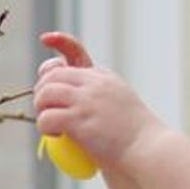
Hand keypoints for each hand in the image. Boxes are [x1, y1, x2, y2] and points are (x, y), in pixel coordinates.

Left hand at [33, 32, 162, 166]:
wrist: (149, 149)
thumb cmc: (136, 136)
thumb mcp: (120, 104)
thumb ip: (99, 97)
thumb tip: (72, 102)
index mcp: (104, 78)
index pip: (75, 51)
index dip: (58, 42)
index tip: (45, 38)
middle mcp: (94, 84)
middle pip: (52, 74)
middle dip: (41, 90)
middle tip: (44, 108)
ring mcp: (86, 100)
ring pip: (45, 93)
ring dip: (40, 108)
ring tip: (48, 123)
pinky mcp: (79, 120)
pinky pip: (47, 117)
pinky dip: (44, 126)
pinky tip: (55, 135)